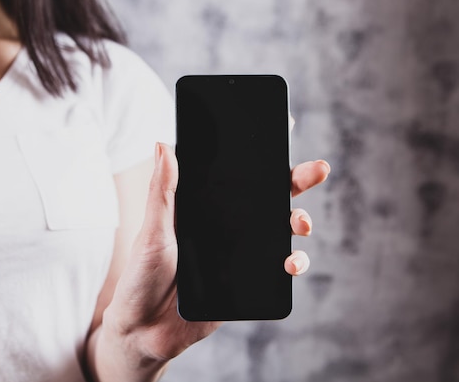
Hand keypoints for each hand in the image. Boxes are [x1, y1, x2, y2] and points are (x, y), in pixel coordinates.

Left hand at [102, 143, 329, 371]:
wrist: (145, 331)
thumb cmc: (141, 277)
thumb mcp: (152, 231)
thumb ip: (162, 191)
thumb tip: (164, 144)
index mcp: (205, 207)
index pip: (237, 174)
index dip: (262, 153)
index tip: (285, 127)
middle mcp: (227, 226)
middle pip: (269, 197)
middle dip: (298, 180)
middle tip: (318, 169)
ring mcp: (241, 253)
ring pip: (281, 229)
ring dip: (300, 221)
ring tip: (302, 224)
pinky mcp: (248, 281)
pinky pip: (279, 268)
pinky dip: (293, 263)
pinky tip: (291, 263)